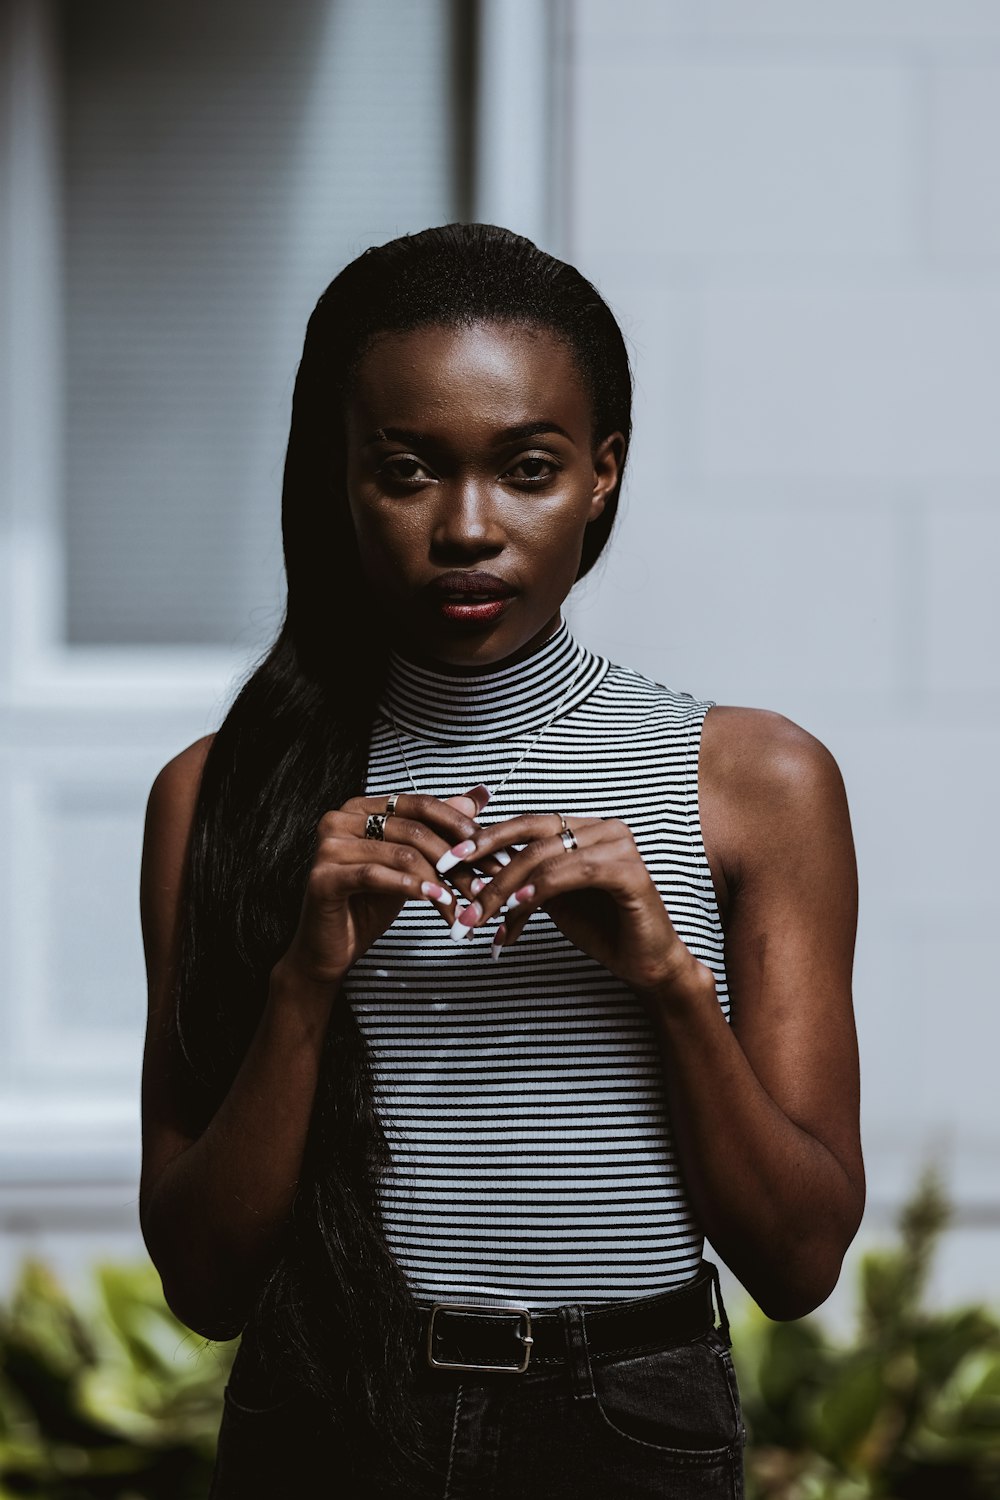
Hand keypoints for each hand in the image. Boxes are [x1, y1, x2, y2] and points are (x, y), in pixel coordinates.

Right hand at [275, 784, 495, 986]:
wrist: (331, 948)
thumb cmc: (369, 904)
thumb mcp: (410, 863)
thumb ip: (439, 829)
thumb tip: (480, 795)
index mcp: (362, 807)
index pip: (420, 805)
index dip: (460, 827)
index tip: (494, 852)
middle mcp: (341, 818)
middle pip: (414, 830)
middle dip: (457, 859)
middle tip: (486, 885)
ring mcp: (328, 846)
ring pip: (402, 854)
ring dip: (441, 881)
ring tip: (466, 903)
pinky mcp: (323, 876)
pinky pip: (377, 875)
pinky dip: (413, 889)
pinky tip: (439, 902)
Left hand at [445, 812, 709, 1001]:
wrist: (645, 963)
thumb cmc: (601, 929)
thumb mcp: (550, 901)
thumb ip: (522, 882)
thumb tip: (473, 878)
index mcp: (583, 828)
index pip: (525, 824)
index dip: (484, 838)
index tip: (447, 860)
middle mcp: (603, 828)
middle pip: (531, 838)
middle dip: (487, 866)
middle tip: (454, 891)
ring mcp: (619, 846)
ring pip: (547, 856)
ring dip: (506, 887)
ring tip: (479, 915)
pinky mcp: (631, 871)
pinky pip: (575, 871)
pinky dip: (543, 888)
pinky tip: (518, 906)